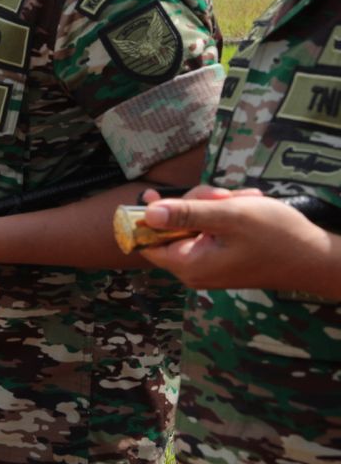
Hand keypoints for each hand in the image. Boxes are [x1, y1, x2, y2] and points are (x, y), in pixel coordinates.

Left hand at [138, 184, 336, 291]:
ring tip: (245, 200)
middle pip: (172, 226)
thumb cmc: (277, 237)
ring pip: (194, 222)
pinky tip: (248, 206)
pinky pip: (212, 229)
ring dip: (216, 205)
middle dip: (195, 203)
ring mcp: (208, 264)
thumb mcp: (229, 216)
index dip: (149, 216)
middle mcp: (193, 269)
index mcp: (189, 264)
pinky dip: (227, 214)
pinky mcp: (222, 257)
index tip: (154, 194)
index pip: (146, 240)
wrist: (316, 257)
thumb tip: (147, 213)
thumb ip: (186, 213)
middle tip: (225, 196)